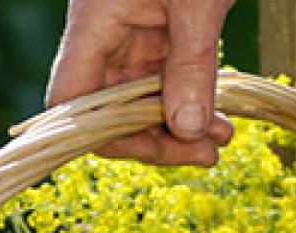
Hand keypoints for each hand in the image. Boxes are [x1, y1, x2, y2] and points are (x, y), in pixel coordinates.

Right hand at [47, 0, 236, 166]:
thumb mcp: (198, 4)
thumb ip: (191, 65)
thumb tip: (188, 131)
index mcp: (92, 23)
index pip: (73, 101)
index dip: (105, 136)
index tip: (155, 151)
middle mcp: (101, 34)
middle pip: (109, 108)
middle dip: (156, 137)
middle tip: (206, 155)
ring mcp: (127, 33)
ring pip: (139, 99)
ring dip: (179, 124)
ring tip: (221, 137)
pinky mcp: (154, 30)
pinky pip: (162, 78)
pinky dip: (188, 99)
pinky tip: (218, 114)